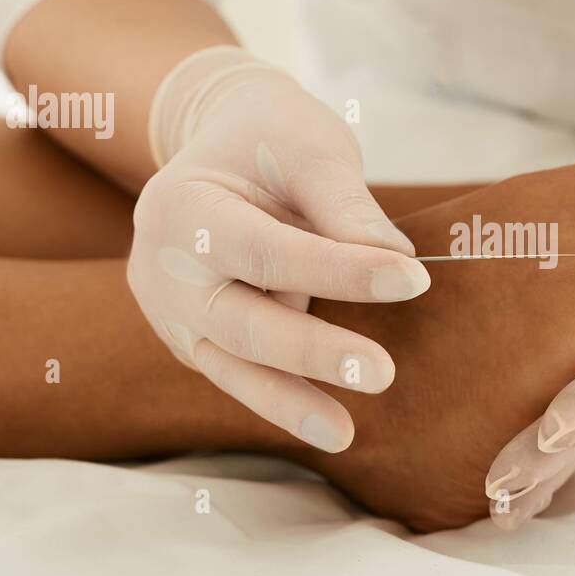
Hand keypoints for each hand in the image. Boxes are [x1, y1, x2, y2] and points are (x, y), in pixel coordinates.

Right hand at [127, 47, 429, 452]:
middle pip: (241, 322)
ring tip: (344, 435)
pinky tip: (330, 426)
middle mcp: (162, 270)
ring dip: (290, 402)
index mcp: (179, 208)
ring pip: (234, 366)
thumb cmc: (270, 140)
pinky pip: (243, 374)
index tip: (412, 278)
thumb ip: (346, 205)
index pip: (266, 251)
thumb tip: (398, 262)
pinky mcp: (197, 341)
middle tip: (382, 373)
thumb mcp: (309, 148)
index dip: (339, 269)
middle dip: (312, 351)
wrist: (223, 145)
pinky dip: (284, 399)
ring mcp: (173, 314)